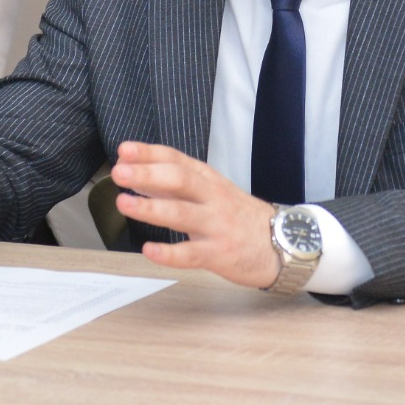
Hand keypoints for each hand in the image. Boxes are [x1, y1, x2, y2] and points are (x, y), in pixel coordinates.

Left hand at [109, 144, 279, 289]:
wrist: (284, 243)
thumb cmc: (240, 217)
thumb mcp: (211, 192)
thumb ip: (174, 185)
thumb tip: (136, 173)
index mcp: (209, 180)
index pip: (177, 160)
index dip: (150, 154)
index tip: (124, 150)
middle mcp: (212, 198)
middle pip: (180, 180)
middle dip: (147, 174)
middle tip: (120, 173)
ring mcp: (216, 225)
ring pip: (182, 214)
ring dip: (151, 208)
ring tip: (124, 203)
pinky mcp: (219, 253)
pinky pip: (192, 254)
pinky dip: (169, 253)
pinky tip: (149, 250)